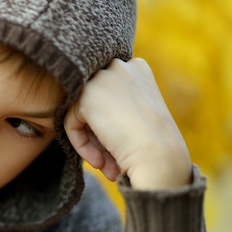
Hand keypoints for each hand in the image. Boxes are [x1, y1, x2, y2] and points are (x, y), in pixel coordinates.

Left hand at [64, 58, 191, 189]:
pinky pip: (72, 123)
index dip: (111, 125)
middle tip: (110, 161)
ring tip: (106, 165)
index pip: (108, 95)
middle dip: (99, 135)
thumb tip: (91, 116)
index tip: (120, 147)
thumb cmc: (154, 146)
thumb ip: (115, 108)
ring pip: (82, 114)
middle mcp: (120, 66)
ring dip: (92, 143)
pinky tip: (100, 161)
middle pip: (94, 103)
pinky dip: (81, 145)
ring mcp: (102, 77)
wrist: (159, 157)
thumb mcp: (139, 116)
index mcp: (137, 68)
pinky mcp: (86, 95)